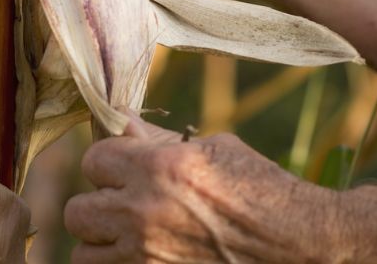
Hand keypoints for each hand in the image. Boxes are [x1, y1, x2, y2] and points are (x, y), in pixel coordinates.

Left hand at [64, 113, 345, 262]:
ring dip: (103, 243)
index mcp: (158, 170)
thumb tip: (124, 124)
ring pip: (84, 254)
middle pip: (77, 211)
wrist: (299, 244)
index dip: (109, 162)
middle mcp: (144, 215)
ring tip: (133, 236)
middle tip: (124, 204)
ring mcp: (146, 258)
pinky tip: (148, 253)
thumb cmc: (262, 190)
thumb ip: (161, 143)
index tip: (124, 167)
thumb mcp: (215, 150)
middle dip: (98, 205)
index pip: (93, 159)